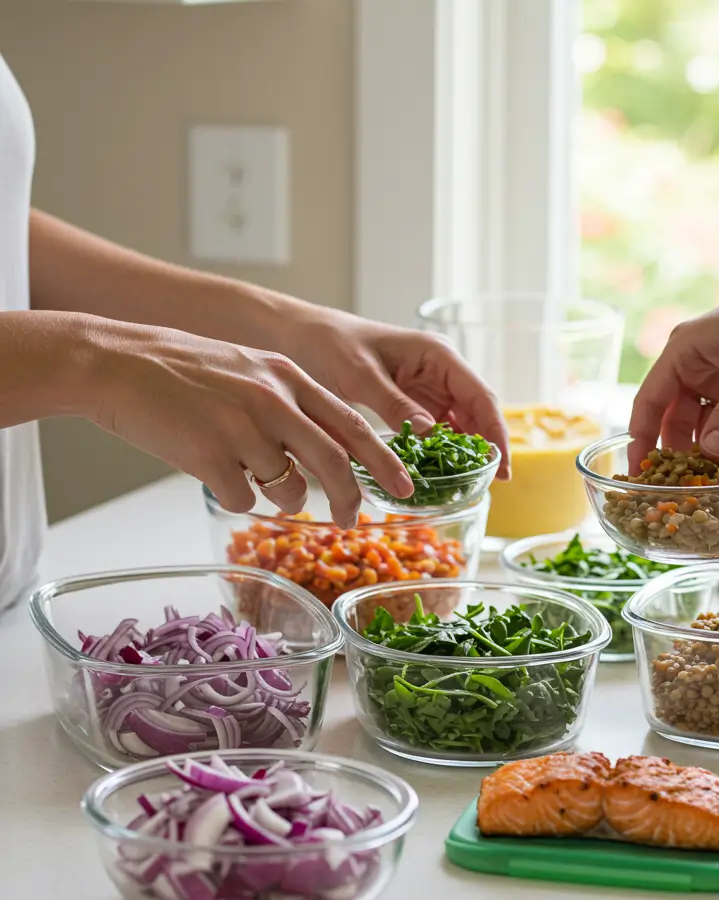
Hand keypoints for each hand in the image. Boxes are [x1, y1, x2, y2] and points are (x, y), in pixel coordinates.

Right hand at [87, 318, 412, 523]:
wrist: (116, 362)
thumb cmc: (183, 369)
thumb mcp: (251, 370)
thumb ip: (292, 404)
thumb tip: (329, 454)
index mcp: (287, 376)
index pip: (352, 425)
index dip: (384, 461)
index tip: (405, 487)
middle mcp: (272, 400)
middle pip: (334, 463)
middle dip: (351, 499)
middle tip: (352, 519)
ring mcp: (240, 428)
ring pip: (288, 488)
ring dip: (282, 497)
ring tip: (254, 477)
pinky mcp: (207, 456)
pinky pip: (241, 498)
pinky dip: (234, 496)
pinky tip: (213, 472)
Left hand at [267, 306, 510, 478]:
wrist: (301, 336)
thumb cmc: (330, 345)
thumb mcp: (361, 376)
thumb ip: (397, 405)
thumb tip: (431, 436)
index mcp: (437, 354)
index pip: (480, 396)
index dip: (495, 433)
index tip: (501, 466)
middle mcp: (440, 369)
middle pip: (476, 411)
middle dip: (485, 446)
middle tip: (489, 483)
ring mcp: (429, 385)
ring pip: (459, 422)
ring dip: (464, 450)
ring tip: (469, 483)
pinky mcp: (414, 400)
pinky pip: (436, 427)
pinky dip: (440, 449)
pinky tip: (440, 471)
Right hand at [628, 261, 718, 469]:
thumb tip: (710, 450)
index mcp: (684, 351)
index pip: (650, 400)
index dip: (641, 437)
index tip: (638, 471)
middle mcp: (696, 366)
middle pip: (676, 418)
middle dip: (680, 452)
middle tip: (681, 487)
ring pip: (706, 426)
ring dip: (712, 452)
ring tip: (716, 483)